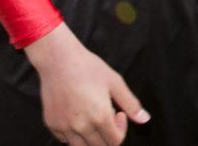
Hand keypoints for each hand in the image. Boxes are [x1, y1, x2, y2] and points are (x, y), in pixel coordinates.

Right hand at [25, 23, 148, 145]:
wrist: (59, 60)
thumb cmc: (88, 68)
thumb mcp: (115, 82)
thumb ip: (131, 104)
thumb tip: (145, 120)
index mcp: (100, 117)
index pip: (115, 142)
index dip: (121, 131)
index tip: (119, 113)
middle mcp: (81, 127)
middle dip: (108, 135)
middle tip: (107, 115)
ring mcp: (64, 128)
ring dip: (91, 139)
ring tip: (93, 118)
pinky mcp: (52, 125)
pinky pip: (66, 140)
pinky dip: (75, 135)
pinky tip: (78, 116)